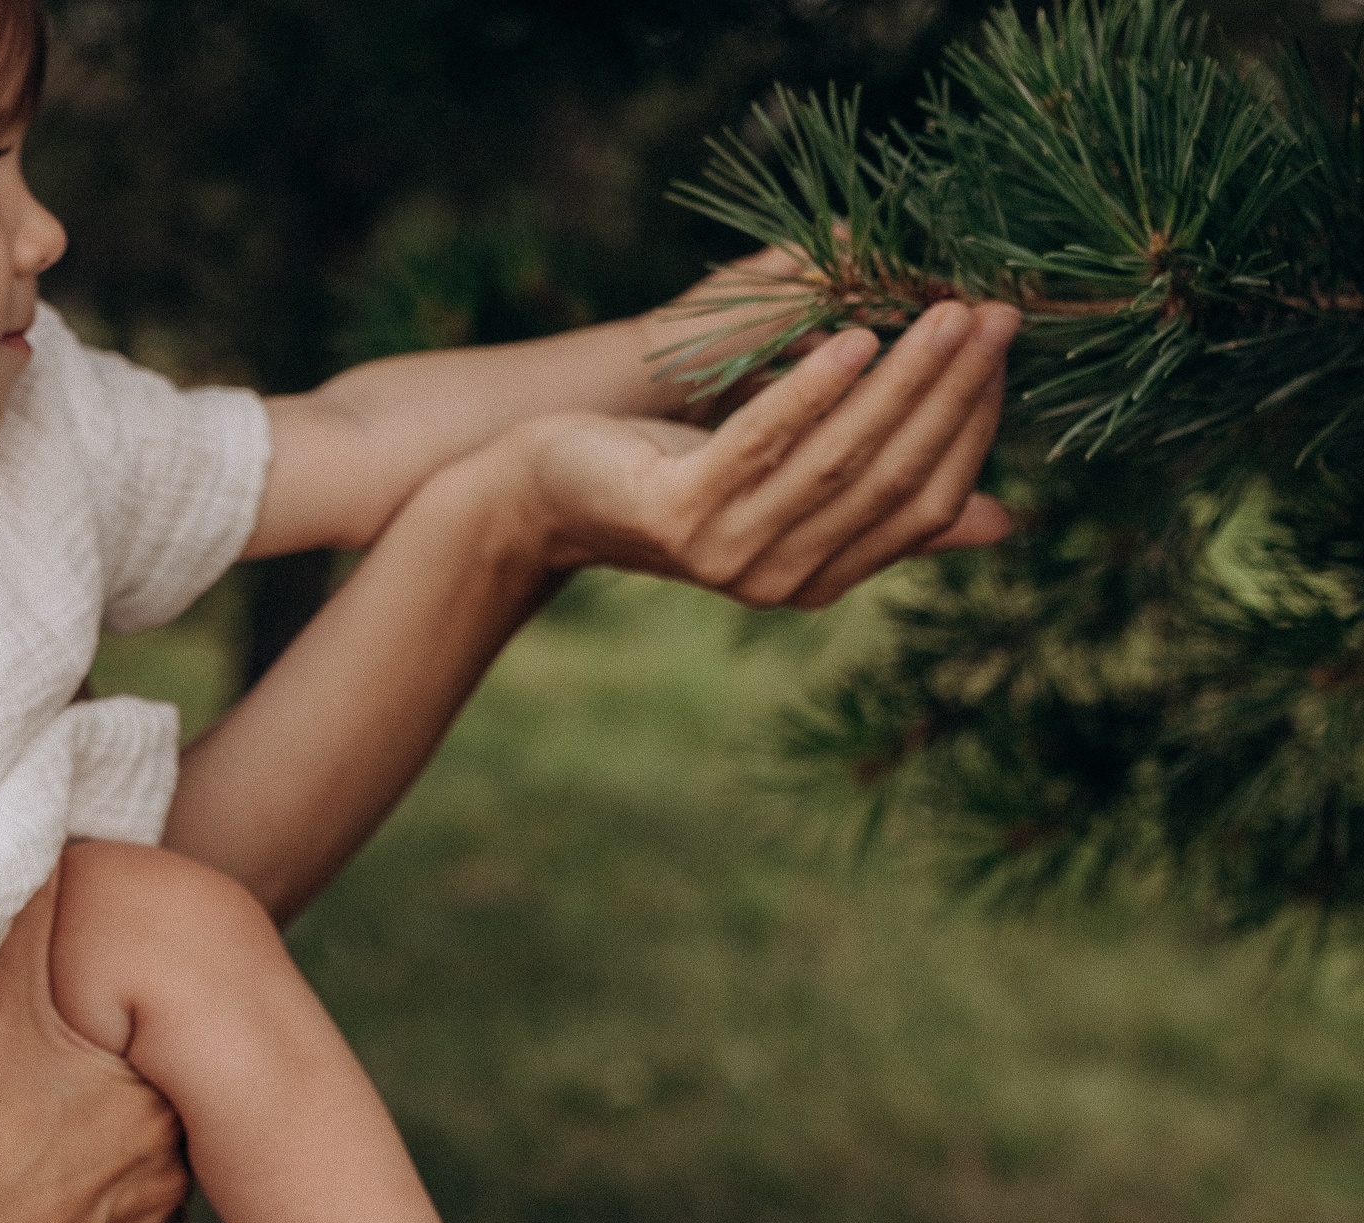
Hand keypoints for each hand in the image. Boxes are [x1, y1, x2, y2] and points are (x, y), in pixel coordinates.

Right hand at [0, 865, 188, 1222]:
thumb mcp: (2, 997)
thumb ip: (31, 919)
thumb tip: (49, 848)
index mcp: (158, 1106)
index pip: (152, 1079)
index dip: (107, 1073)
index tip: (66, 1074)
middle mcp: (169, 1184)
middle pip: (144, 1145)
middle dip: (107, 1134)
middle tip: (46, 1124)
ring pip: (129, 1211)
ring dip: (96, 1198)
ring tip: (34, 1180)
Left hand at [495, 299, 1017, 608]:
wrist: (547, 492)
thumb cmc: (672, 472)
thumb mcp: (785, 484)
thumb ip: (877, 500)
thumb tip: (1004, 521)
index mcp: (818, 578)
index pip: (925, 507)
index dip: (971, 430)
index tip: (1002, 354)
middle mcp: (777, 579)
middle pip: (890, 479)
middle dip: (951, 391)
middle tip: (995, 316)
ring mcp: (725, 553)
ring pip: (837, 458)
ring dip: (902, 379)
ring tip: (945, 313)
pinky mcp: (674, 514)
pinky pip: (760, 445)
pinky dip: (812, 390)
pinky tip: (855, 337)